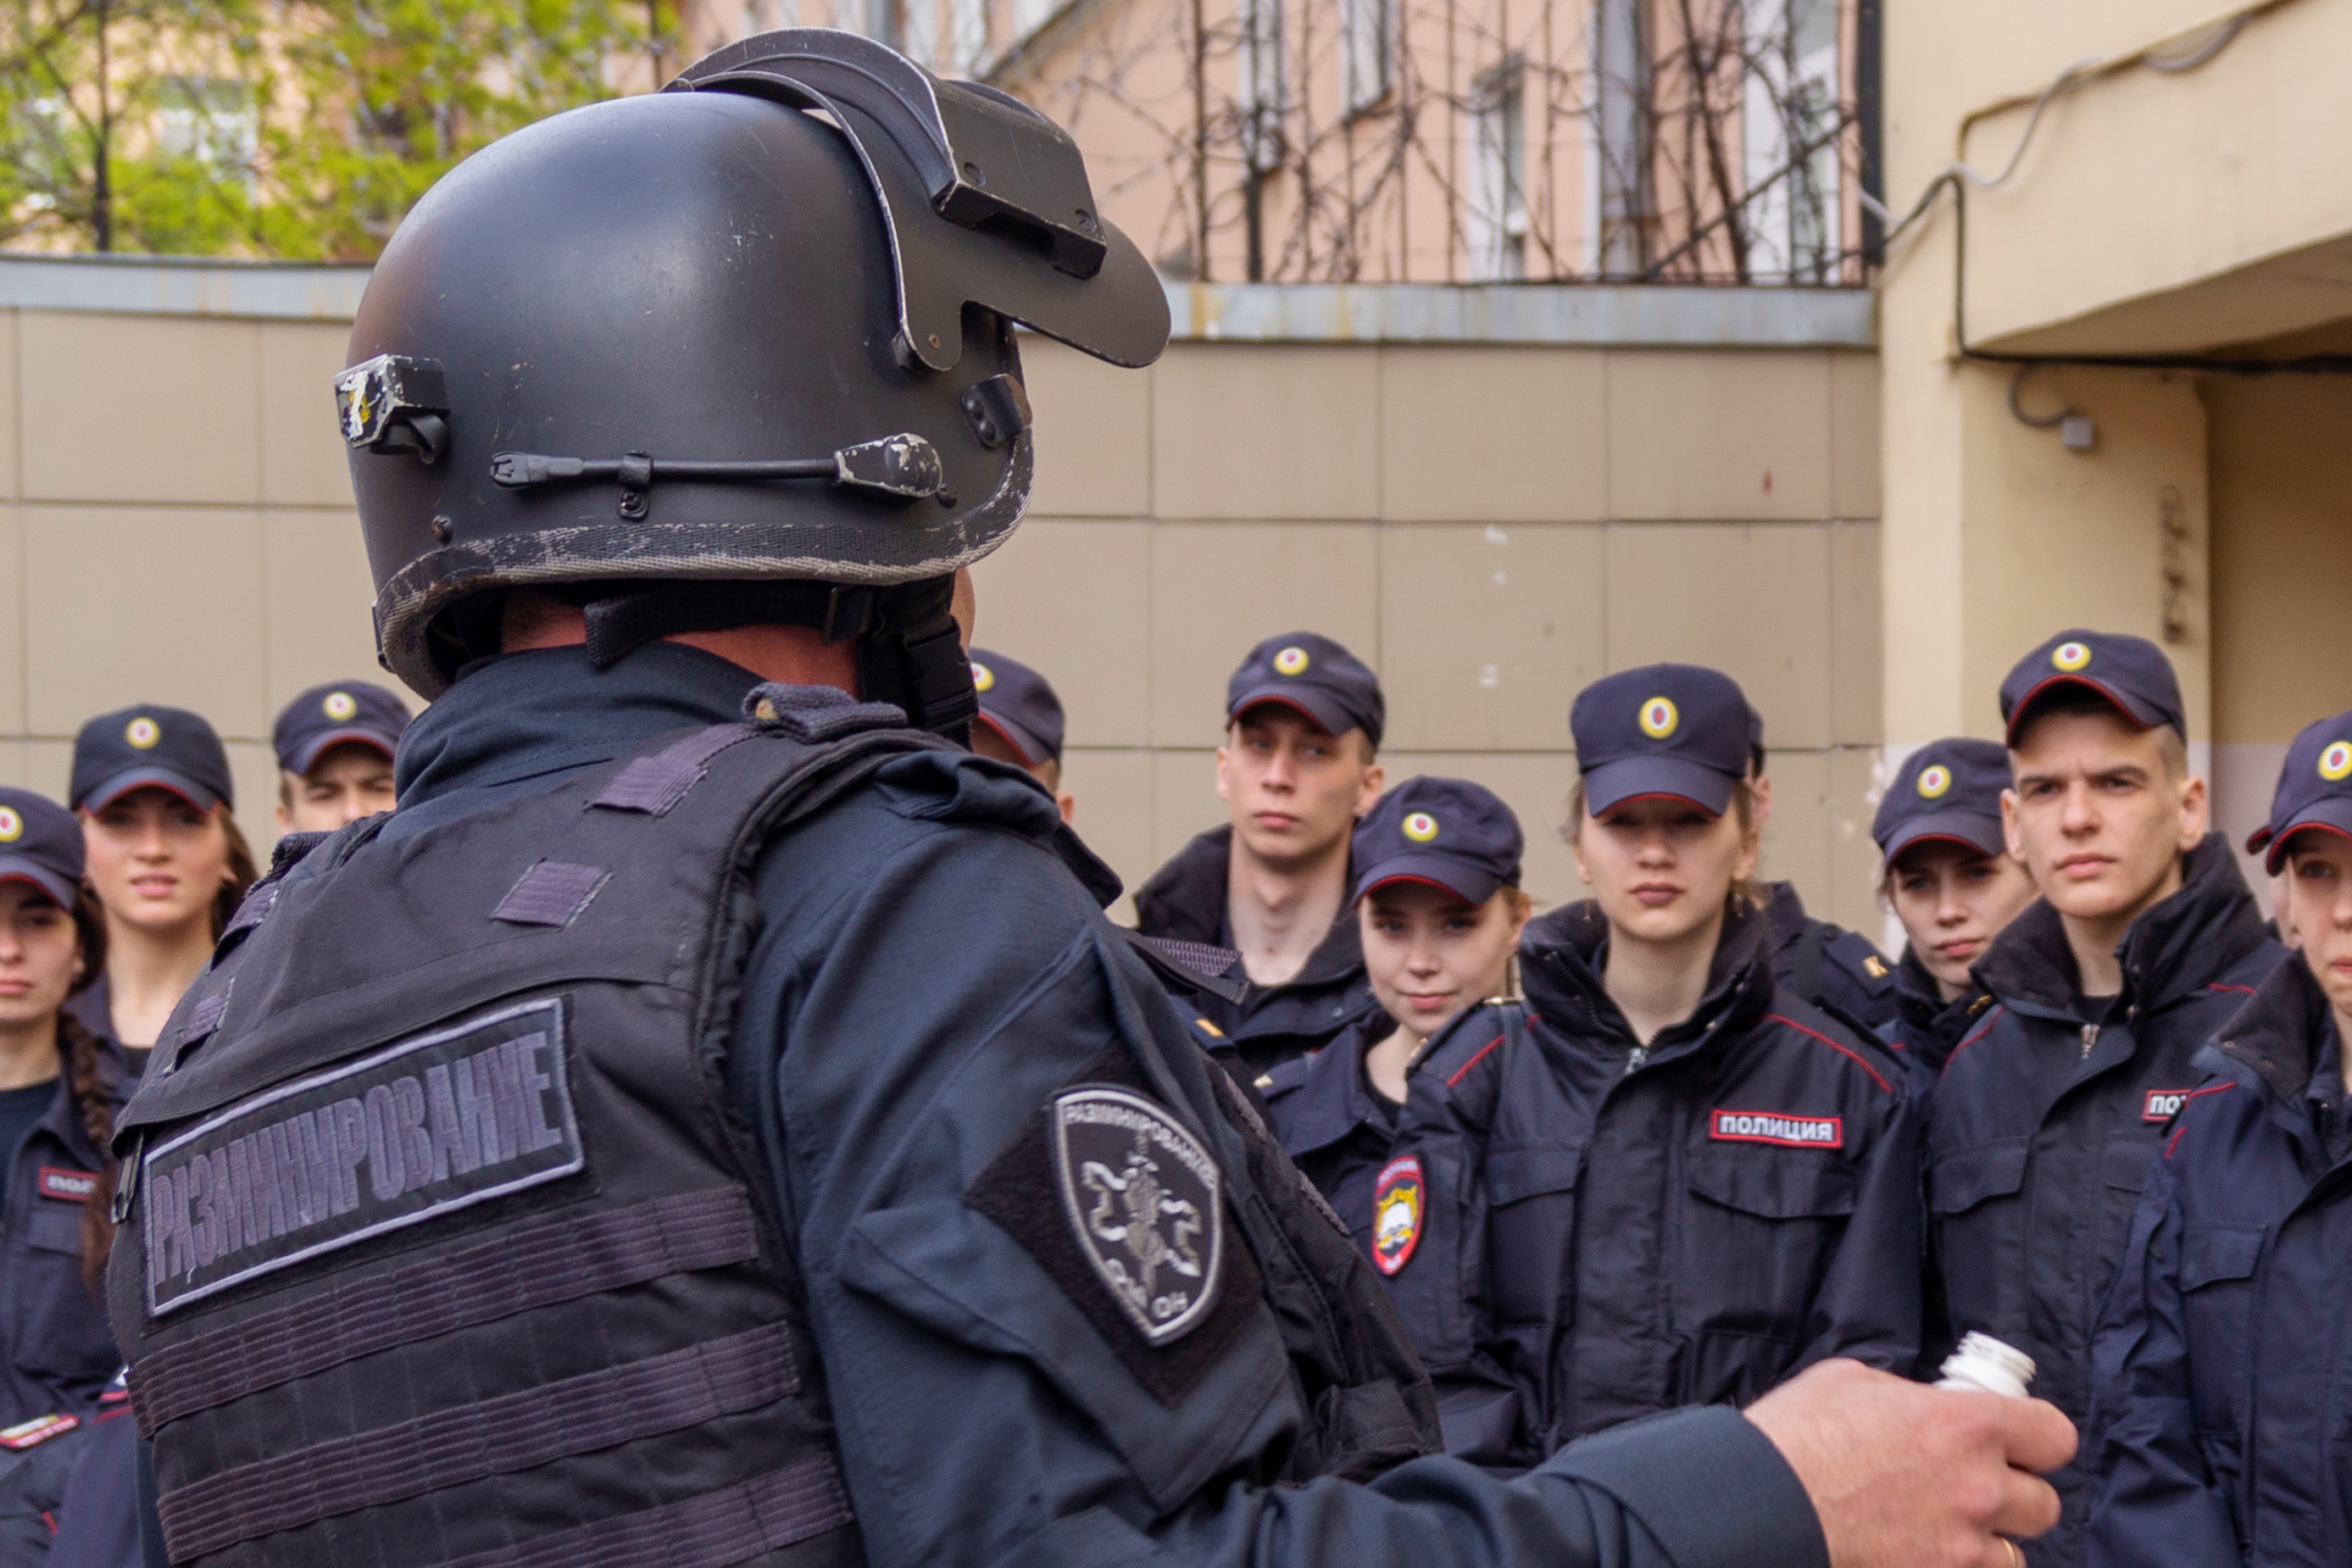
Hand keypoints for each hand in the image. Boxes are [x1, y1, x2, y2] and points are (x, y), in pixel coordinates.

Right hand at [1745, 1358, 2076, 1567]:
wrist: (1758, 1502)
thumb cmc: (1797, 1434)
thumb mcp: (1855, 1383)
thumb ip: (1909, 1399)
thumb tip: (1923, 1409)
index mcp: (1966, 1423)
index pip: (2055, 1436)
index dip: (2038, 1441)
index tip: (2017, 1446)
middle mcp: (1979, 1487)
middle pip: (2043, 1504)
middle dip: (2011, 1497)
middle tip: (1968, 1491)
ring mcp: (1961, 1546)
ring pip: (2013, 1556)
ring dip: (1984, 1543)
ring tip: (1939, 1531)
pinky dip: (1953, 1567)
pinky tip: (1918, 1552)